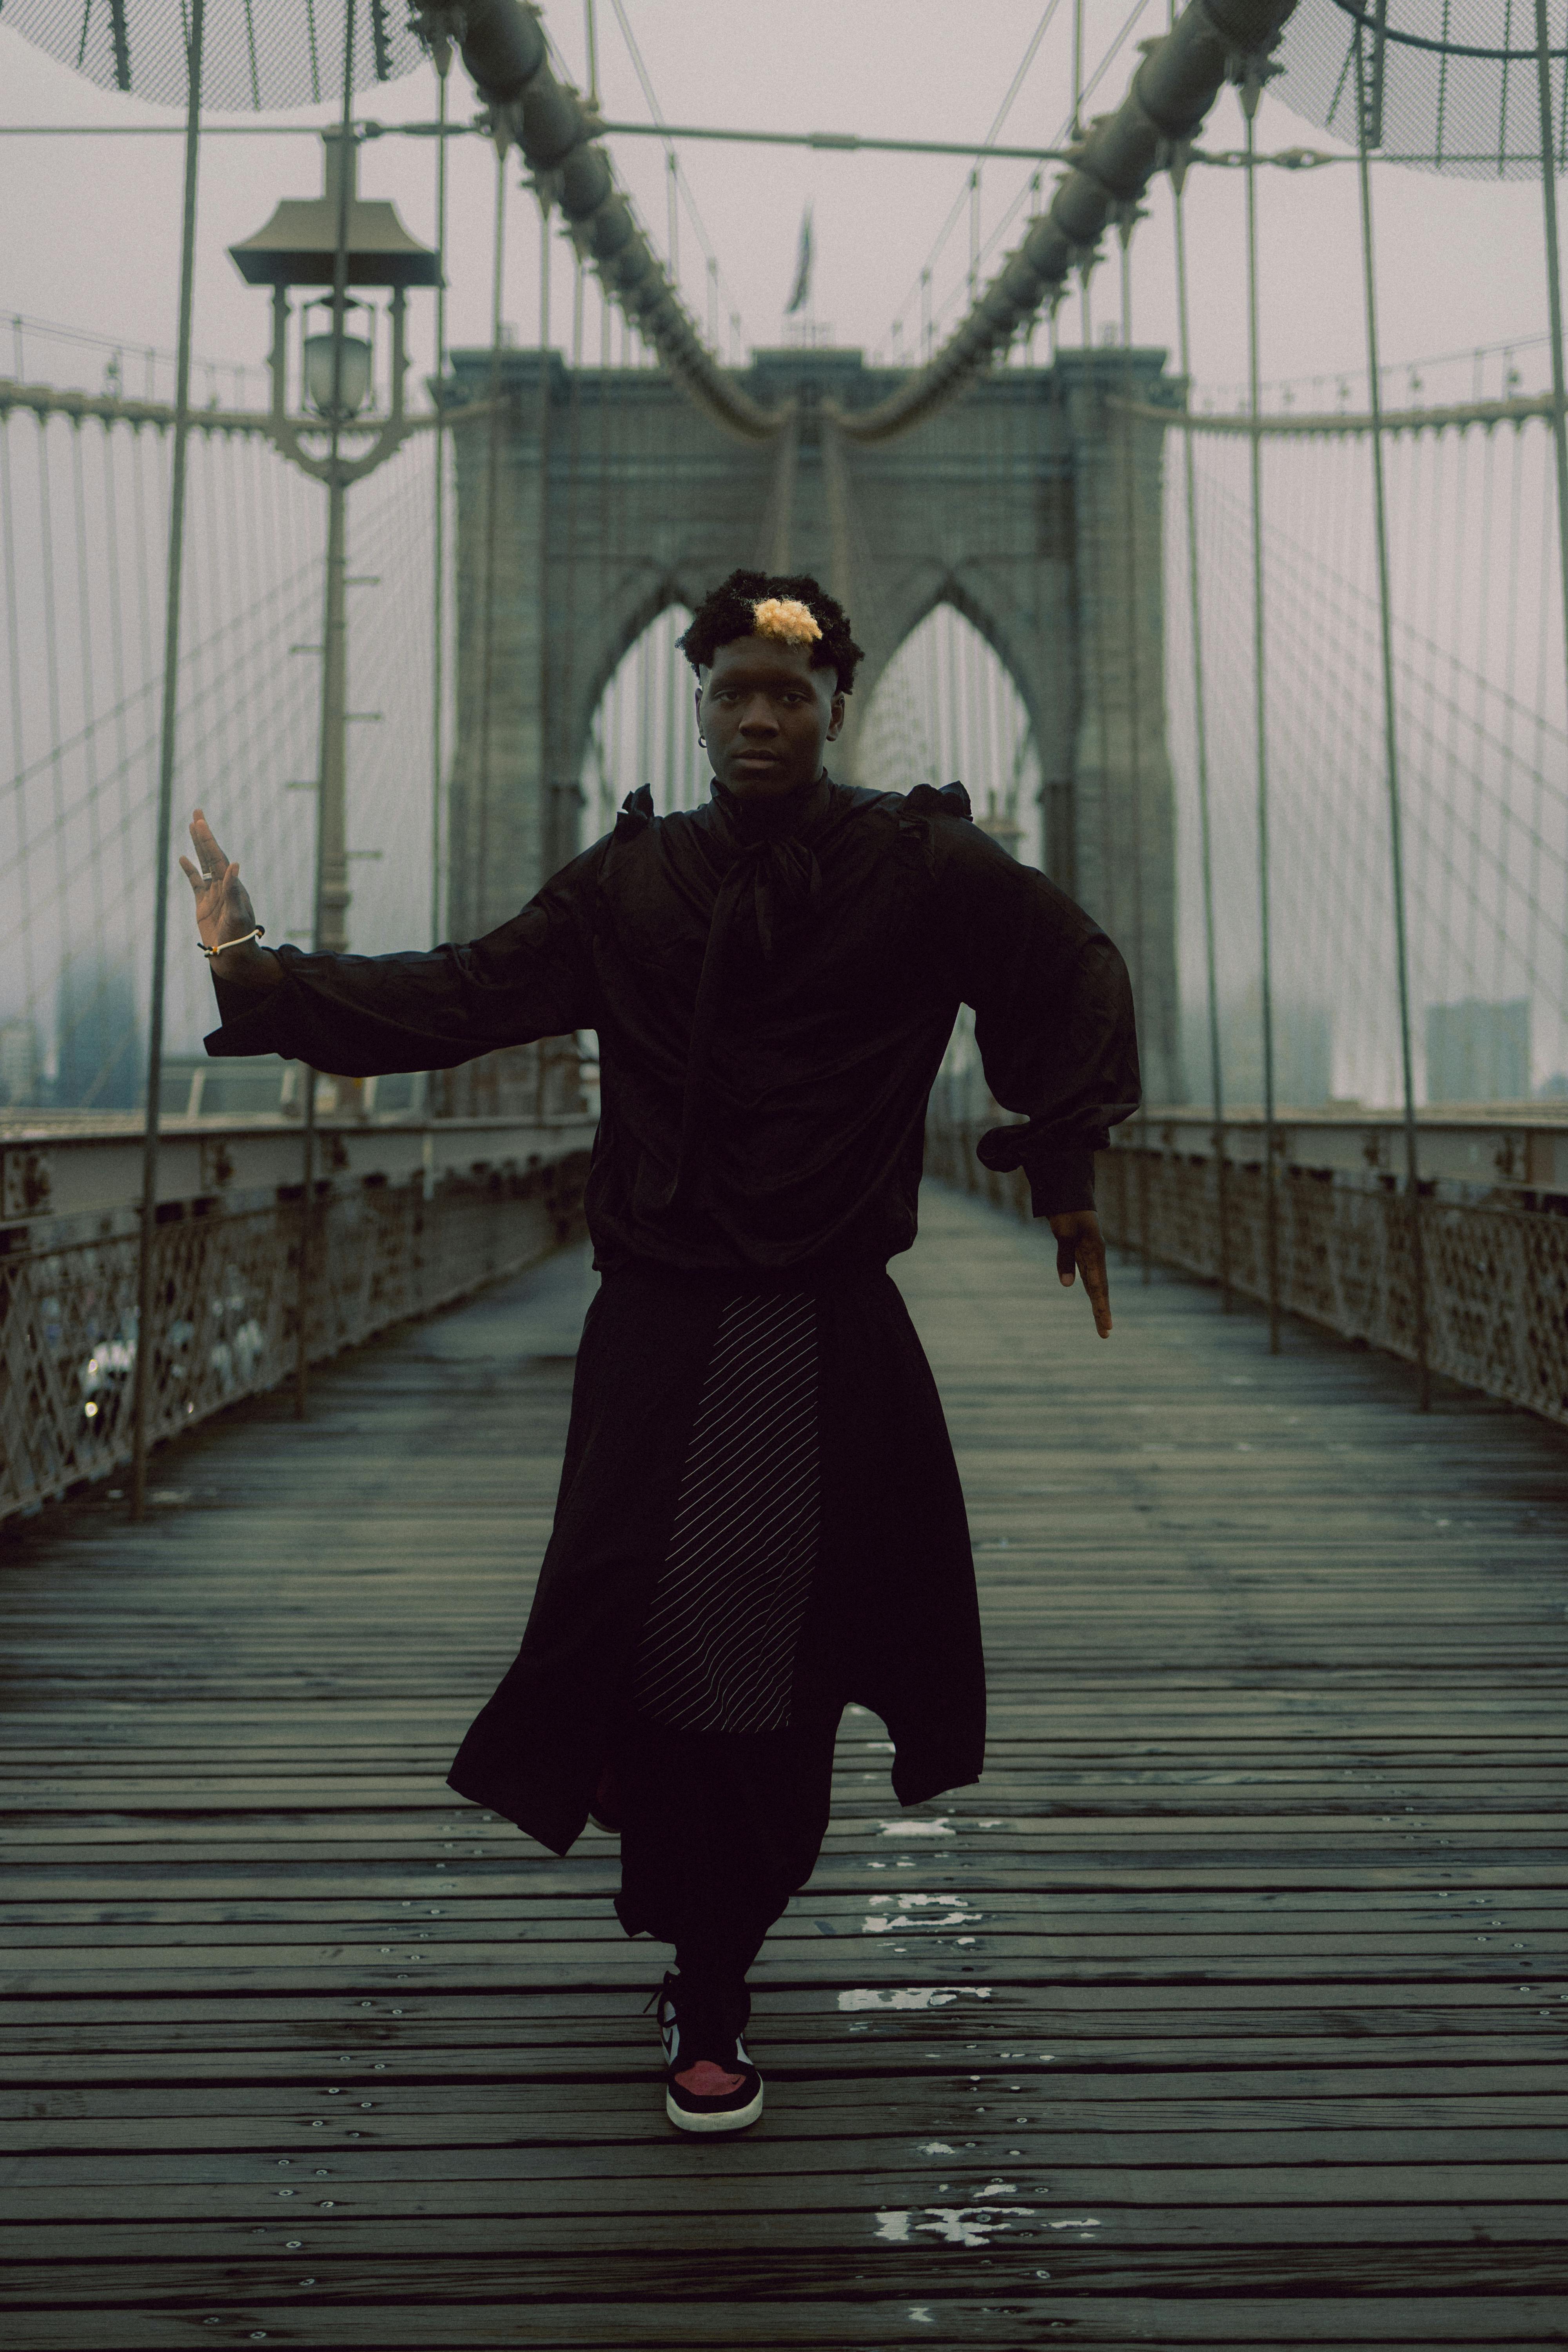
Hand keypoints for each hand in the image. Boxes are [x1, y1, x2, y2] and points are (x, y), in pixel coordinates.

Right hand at [179, 809, 274, 985]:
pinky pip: (195, 883)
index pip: (218, 857)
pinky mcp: (203, 905)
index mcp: (233, 885)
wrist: (234, 958)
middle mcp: (224, 886)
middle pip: (211, 854)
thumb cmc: (239, 938)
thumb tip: (235, 863)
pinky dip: (189, 870)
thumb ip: (233, 890)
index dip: (209, 839)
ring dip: (197, 846)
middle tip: (197, 812)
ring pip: (203, 864)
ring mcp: (213, 894)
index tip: (200, 821)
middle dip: (204, 834)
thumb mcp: (237, 914)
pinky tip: (183, 858)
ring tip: (192, 826)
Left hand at [1049, 1208, 1111, 1336]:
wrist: (1070, 1195)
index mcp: (1094, 1254)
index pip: (1098, 1287)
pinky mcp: (1085, 1254)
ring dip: (1099, 1305)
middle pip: (1100, 1290)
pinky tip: (1096, 1303)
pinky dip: (1094, 1293)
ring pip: (1097, 1286)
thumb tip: (1067, 1285)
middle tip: (1105, 1334)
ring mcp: (1092, 1257)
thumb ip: (1065, 1258)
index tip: (1105, 1326)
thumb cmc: (1067, 1213)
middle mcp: (1097, 1258)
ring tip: (1103, 1325)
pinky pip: (1091, 1278)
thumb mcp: (1064, 1234)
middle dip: (1102, 1312)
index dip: (1101, 1307)